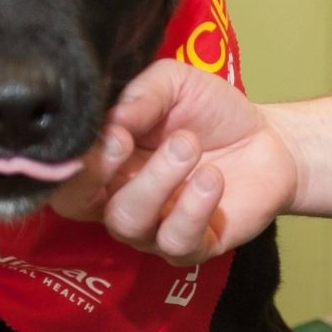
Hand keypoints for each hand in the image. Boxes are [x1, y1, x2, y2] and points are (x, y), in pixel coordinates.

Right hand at [50, 59, 297, 263]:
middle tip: (128, 138)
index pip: (63, 171)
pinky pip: (177, 242)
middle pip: (79, 203)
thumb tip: (112, 118)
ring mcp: (152, 228)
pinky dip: (193, 208)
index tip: (108, 130)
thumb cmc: (210, 114)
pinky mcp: (192, 247)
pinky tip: (211, 177)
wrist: (268, 140)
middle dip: (99, 172)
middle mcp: (117, 199)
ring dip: (155, 182)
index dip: (72, 157)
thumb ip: (142, 94)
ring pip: (128, 222)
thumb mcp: (174, 84)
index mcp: (102, 162)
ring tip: (188, 147)